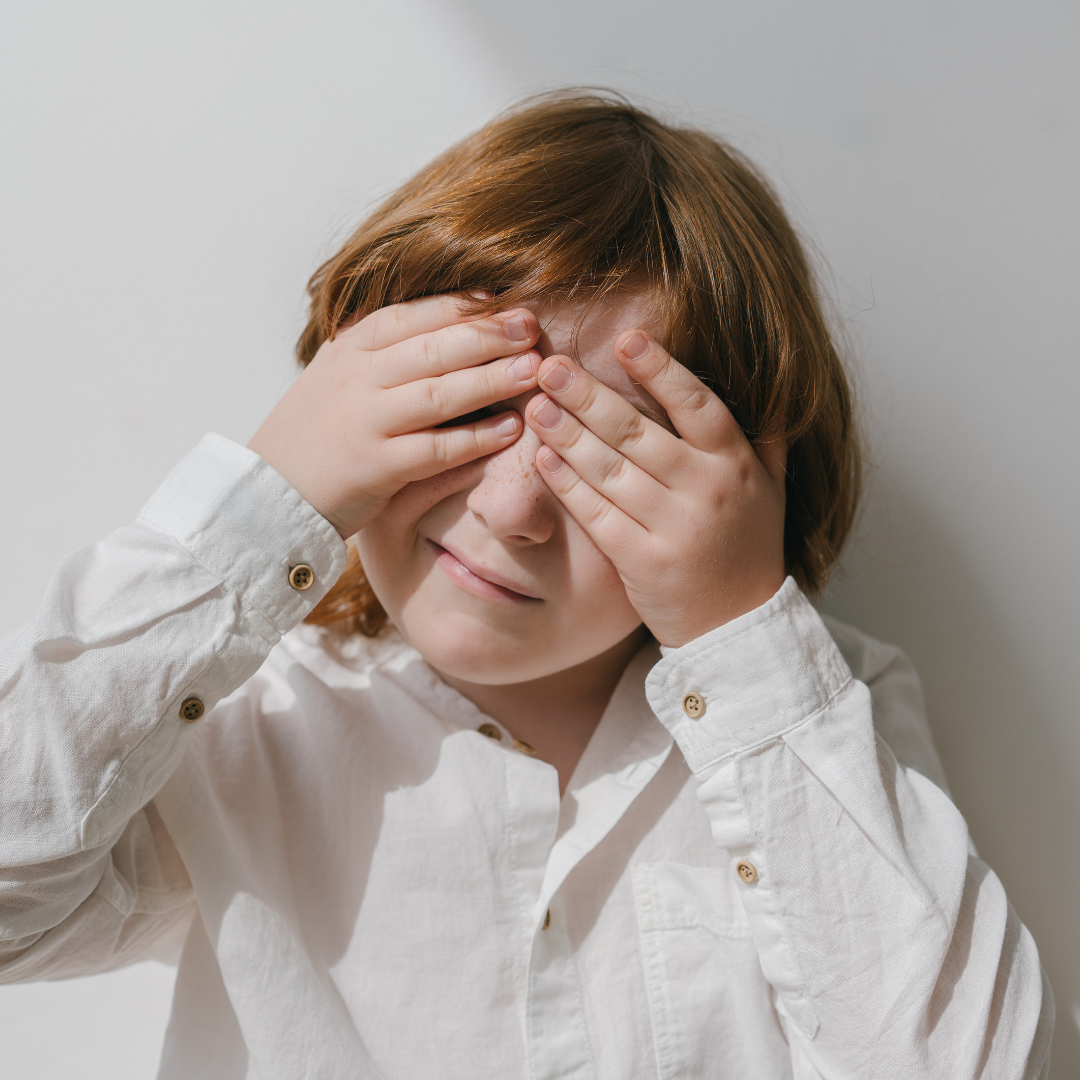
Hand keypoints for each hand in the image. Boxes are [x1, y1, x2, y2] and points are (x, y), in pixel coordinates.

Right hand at [249, 296, 541, 537]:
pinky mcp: (376, 468)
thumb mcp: (338, 376)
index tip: (506, 301)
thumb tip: (448, 323)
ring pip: (440, 394)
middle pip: (434, 348)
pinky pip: (437, 449)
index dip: (464, 307)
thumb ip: (382, 351)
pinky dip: (476, 439)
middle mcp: (357, 379)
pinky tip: (510, 430)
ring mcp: (366, 422)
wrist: (268, 494)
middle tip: (531, 328)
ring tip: (532, 370)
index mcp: (350, 349)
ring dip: (491, 380)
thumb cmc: (316, 434)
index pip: (414, 315)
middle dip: (488, 335)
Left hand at [524, 331, 786, 647]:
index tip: (626, 338)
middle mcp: (706, 491)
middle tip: (551, 364)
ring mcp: (673, 528)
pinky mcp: (642, 563)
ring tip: (537, 404)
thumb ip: (765, 437)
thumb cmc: (748, 549)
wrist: (739, 628)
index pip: (697, 405)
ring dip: (568, 434)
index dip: (661, 370)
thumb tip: (768, 384)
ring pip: (611, 471)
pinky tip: (544, 458)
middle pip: (638, 433)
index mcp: (735, 465)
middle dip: (590, 395)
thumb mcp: (771, 489)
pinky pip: (597, 515)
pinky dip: (568, 486)